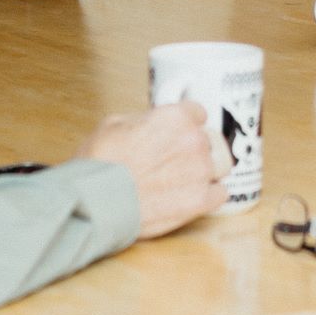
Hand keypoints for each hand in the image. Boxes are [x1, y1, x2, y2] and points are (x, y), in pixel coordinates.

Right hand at [80, 101, 226, 239]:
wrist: (96, 201)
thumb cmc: (100, 164)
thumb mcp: (115, 124)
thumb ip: (145, 121)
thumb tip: (151, 124)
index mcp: (176, 117)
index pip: (198, 113)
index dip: (186, 124)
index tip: (180, 133)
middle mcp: (194, 141)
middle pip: (208, 140)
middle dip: (193, 149)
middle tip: (174, 161)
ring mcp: (200, 172)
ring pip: (219, 166)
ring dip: (204, 171)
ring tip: (183, 180)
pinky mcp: (200, 201)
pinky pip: (219, 194)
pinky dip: (208, 195)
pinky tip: (191, 197)